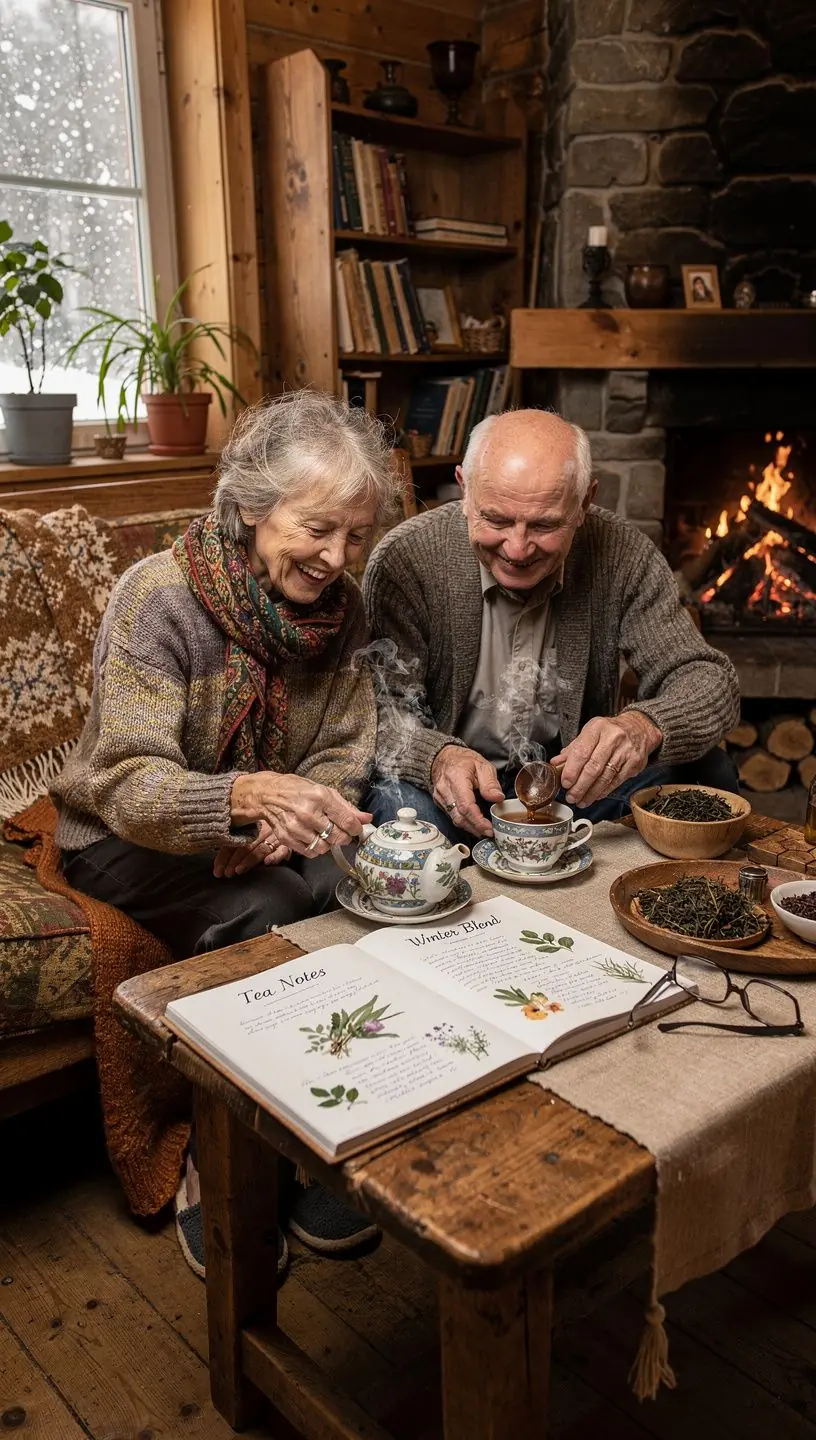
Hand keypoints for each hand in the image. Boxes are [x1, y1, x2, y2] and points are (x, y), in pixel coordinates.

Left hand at [213, 821, 291, 878]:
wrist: (294, 828)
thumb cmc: (265, 838)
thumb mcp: (250, 839)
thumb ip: (235, 849)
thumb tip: (218, 867)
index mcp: (250, 827)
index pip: (234, 841)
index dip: (224, 856)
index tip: (217, 871)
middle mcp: (263, 830)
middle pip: (246, 845)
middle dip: (234, 860)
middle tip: (227, 873)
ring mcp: (276, 837)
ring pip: (261, 849)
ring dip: (249, 860)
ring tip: (239, 870)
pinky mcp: (289, 845)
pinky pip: (282, 850)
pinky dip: (275, 856)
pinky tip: (267, 863)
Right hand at [230, 771, 371, 858]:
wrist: (267, 794)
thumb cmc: (298, 790)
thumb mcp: (324, 791)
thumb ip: (346, 807)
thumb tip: (366, 819)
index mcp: (320, 797)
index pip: (347, 821)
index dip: (356, 828)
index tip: (356, 829)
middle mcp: (308, 813)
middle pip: (337, 837)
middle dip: (344, 837)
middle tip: (341, 833)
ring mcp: (296, 827)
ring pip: (324, 848)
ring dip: (328, 844)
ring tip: (324, 834)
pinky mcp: (286, 838)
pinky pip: (310, 852)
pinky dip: (315, 848)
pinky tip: (313, 837)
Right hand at [431, 745, 503, 837]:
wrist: (443, 757)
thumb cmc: (464, 760)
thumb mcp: (483, 765)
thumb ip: (490, 783)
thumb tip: (497, 798)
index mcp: (456, 778)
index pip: (465, 805)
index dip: (478, 820)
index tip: (489, 828)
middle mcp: (445, 789)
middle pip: (459, 816)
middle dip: (475, 827)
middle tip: (490, 832)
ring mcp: (440, 797)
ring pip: (454, 819)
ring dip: (470, 827)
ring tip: (484, 830)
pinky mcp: (439, 802)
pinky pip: (451, 815)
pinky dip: (464, 822)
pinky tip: (474, 824)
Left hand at [551, 712, 661, 808]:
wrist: (639, 728)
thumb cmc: (611, 731)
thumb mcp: (590, 733)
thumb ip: (573, 749)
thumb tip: (556, 764)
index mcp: (597, 728)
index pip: (581, 752)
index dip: (571, 770)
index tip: (565, 783)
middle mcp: (613, 738)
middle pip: (593, 767)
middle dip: (580, 786)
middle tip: (571, 796)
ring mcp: (625, 751)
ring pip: (605, 777)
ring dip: (591, 792)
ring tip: (581, 800)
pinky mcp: (634, 763)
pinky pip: (616, 781)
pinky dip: (604, 791)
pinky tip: (595, 796)